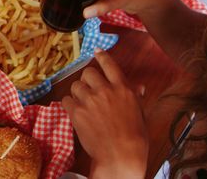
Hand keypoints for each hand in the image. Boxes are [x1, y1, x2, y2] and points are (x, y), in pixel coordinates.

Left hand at [62, 50, 147, 178]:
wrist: (120, 155)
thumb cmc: (135, 137)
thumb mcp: (140, 113)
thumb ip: (135, 97)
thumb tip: (139, 87)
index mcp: (123, 88)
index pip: (109, 64)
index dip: (101, 56)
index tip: (96, 51)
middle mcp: (105, 90)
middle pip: (88, 72)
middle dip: (87, 80)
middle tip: (90, 91)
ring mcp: (90, 100)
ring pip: (75, 85)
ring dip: (78, 93)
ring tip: (84, 104)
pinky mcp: (77, 112)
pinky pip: (66, 100)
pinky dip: (69, 105)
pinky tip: (76, 113)